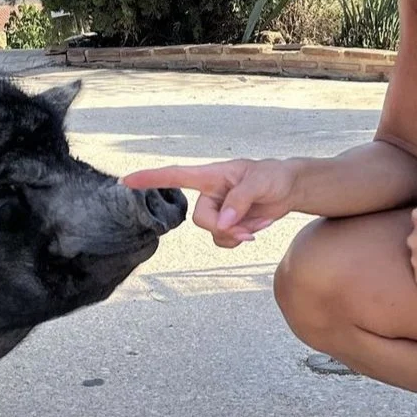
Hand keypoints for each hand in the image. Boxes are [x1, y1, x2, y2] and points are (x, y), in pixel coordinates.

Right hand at [122, 159, 297, 248]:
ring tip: (257, 226)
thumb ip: (240, 200)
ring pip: (212, 232)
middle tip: (247, 228)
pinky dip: (239, 239)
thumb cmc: (273, 176)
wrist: (289, 189)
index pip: (174, 176)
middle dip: (223, 228)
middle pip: (200, 219)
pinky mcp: (227, 224)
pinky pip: (222, 240)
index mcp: (210, 176)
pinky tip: (256, 229)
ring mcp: (217, 210)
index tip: (126, 182)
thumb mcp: (261, 182)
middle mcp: (209, 193)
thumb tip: (223, 221)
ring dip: (234, 235)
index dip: (150, 179)